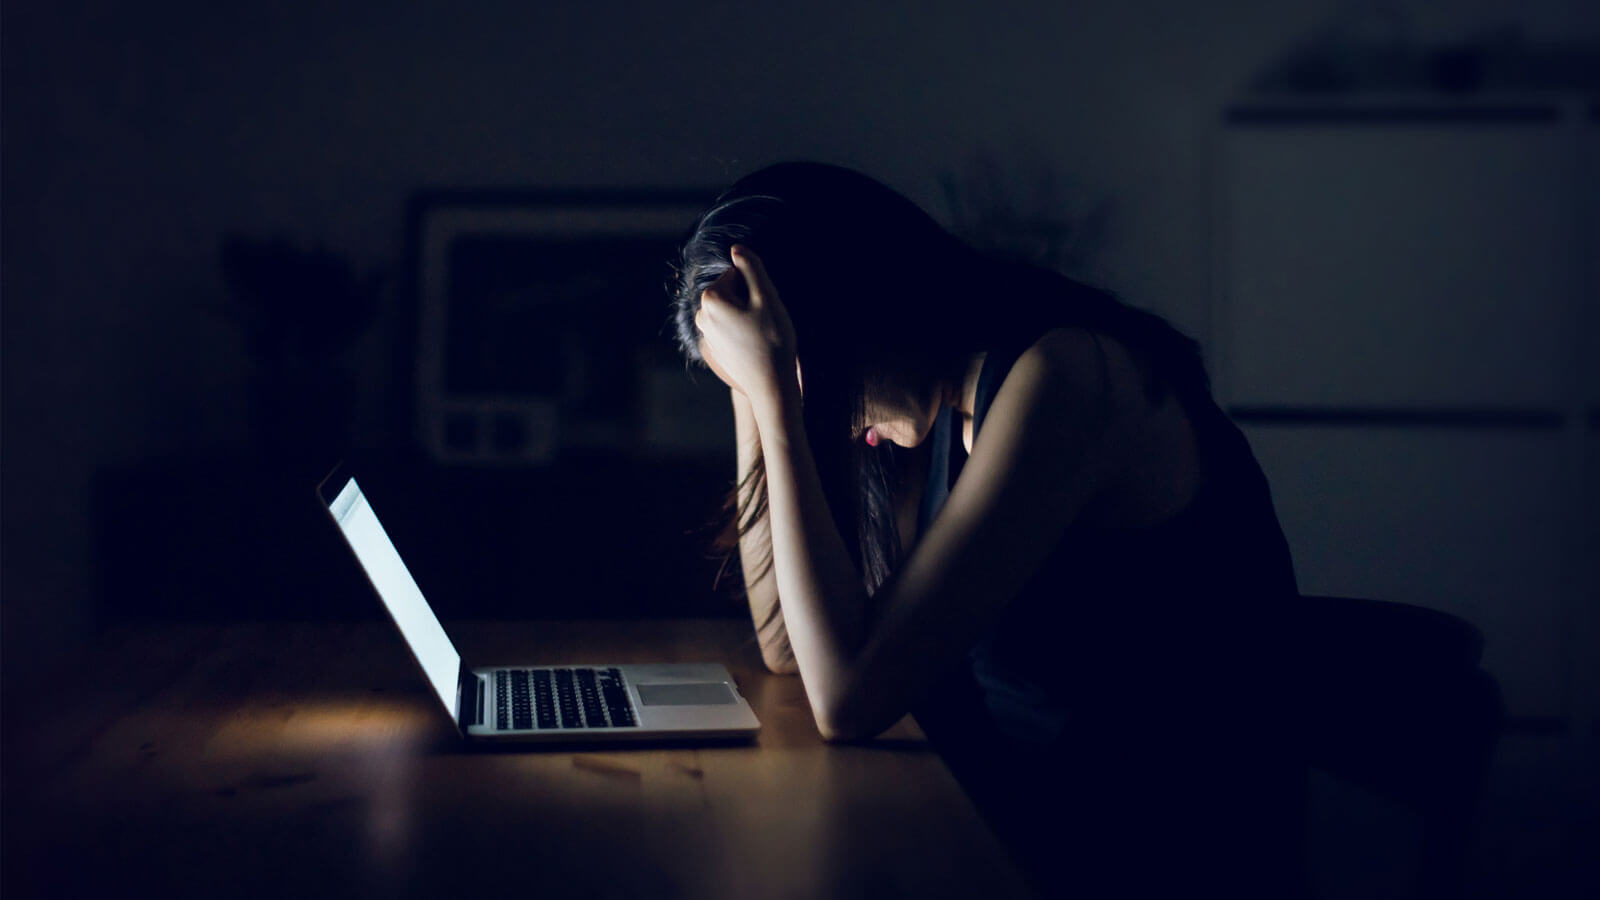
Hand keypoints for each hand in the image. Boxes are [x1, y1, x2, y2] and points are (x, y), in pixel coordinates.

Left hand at [694, 245, 798, 402]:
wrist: (771, 386)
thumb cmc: (772, 340)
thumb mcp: (767, 298)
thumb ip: (751, 268)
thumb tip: (736, 248)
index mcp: (711, 299)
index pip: (736, 274)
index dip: (756, 286)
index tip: (765, 306)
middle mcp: (701, 316)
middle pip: (732, 292)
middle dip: (750, 300)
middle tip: (766, 320)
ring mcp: (706, 335)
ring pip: (732, 311)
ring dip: (748, 316)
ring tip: (762, 335)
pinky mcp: (714, 350)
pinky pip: (731, 330)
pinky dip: (744, 333)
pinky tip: (756, 348)